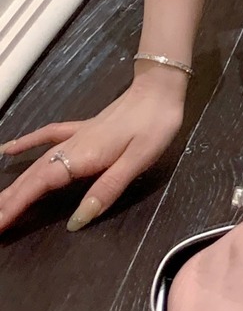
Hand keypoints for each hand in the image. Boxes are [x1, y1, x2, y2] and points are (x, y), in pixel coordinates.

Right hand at [0, 75, 185, 233]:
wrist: (160, 89)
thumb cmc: (154, 126)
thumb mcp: (137, 162)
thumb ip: (106, 190)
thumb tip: (76, 221)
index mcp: (82, 157)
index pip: (39, 186)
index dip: (15, 206)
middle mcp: (71, 147)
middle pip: (32, 177)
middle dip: (7, 200)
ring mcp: (75, 136)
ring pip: (37, 163)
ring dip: (14, 184)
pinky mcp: (83, 129)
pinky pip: (48, 137)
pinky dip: (27, 143)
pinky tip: (8, 149)